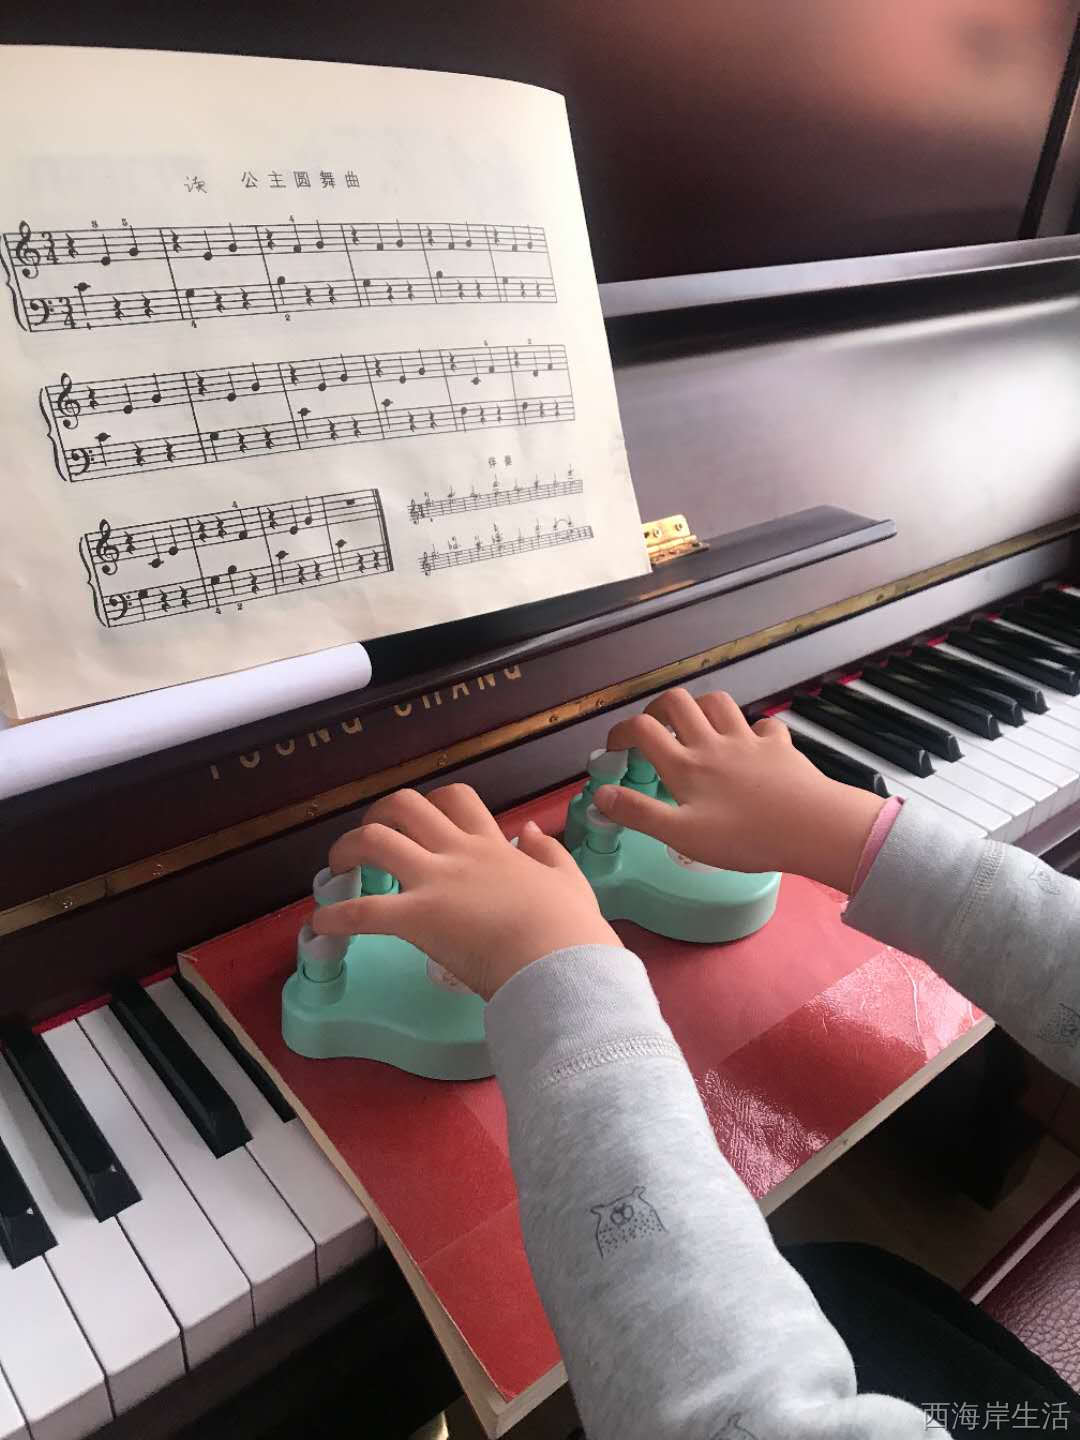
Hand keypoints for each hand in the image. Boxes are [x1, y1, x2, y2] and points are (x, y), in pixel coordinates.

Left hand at [311, 784, 619, 998]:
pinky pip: (364, 911)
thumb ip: (547, 852)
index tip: (418, 827)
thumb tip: (526, 831)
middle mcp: (458, 855)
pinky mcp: (418, 918)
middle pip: (405, 806)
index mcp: (492, 848)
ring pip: (375, 841)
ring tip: (337, 871)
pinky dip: (335, 917)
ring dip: (346, 851)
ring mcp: (436, 882)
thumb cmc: (571, 931)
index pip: (456, 801)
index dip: (430, 805)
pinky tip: (321, 925)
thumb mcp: (569, 880)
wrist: (562, 964)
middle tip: (368, 843)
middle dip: (378, 816)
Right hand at [594, 688, 884, 891]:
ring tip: (695, 727)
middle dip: (658, 708)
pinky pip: (764, 725)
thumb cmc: (745, 836)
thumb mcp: (681, 834)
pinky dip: (753, 728)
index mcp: (686, 765)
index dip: (622, 732)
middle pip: (678, 703)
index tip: (616, 746)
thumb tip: (601, 796)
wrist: (810, 827)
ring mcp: (748, 741)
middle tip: (652, 728)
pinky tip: (752, 741)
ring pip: (718, 703)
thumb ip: (639, 813)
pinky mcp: (778, 746)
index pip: (642, 731)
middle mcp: (713, 743)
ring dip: (700, 708)